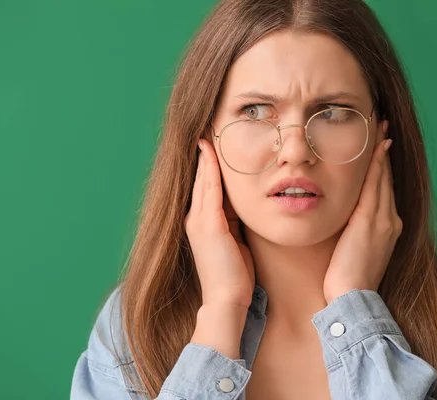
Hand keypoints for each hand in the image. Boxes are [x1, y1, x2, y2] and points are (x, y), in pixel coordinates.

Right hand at [184, 138, 255, 308]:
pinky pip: (209, 189)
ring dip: (205, 155)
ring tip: (207, 132)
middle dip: (203, 155)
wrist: (226, 300)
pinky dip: (210, 168)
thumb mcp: (235, 243)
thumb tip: (243, 207)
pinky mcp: (208, 225)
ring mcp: (198, 221)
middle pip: (200, 178)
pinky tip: (211, 151)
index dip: (208, 165)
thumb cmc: (235, 276)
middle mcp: (194, 218)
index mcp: (201, 223)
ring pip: (202, 179)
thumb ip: (234, 223)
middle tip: (207, 129)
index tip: (213, 144)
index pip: (204, 186)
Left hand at [323, 138, 401, 303]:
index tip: (380, 144)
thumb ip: (356, 231)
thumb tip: (346, 221)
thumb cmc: (349, 280)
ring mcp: (384, 219)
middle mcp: (391, 220)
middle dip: (384, 151)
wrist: (354, 298)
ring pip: (383, 177)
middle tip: (383, 125)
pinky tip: (376, 146)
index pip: (384, 188)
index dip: (383, 165)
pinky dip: (377, 164)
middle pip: (387, 178)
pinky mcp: (372, 220)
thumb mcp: (356, 251)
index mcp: (388, 227)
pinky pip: (375, 185)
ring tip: (380, 126)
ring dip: (381, 151)